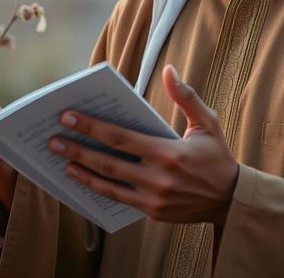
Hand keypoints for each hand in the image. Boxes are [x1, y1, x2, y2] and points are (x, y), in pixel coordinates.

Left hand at [48, 64, 238, 225]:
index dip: (92, 127)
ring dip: (82, 171)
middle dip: (78, 148)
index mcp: (169, 153)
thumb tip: (170, 70)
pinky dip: (98, 190)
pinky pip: (119, 200)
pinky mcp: (153, 213)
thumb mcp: (207, 122)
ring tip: (61, 160)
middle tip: (53, 138)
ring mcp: (153, 199)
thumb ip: (186, 96)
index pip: (121, 138)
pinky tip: (83, 179)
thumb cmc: (216, 155)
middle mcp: (158, 178)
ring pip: (108, 184)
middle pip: (108, 162)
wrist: (230, 198)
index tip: (68, 117)